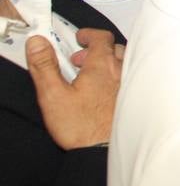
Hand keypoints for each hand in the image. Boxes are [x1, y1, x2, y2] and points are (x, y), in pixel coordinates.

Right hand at [26, 29, 121, 148]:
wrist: (102, 150)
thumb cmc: (82, 126)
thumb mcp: (53, 95)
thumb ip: (45, 66)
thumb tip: (38, 42)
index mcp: (102, 66)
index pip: (102, 38)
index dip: (90, 35)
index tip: (80, 38)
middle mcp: (121, 72)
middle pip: (114, 49)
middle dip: (96, 50)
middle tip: (79, 61)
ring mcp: (131, 85)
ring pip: (124, 64)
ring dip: (108, 63)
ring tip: (89, 76)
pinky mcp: (134, 99)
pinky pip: (130, 78)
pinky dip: (117, 77)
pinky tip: (105, 91)